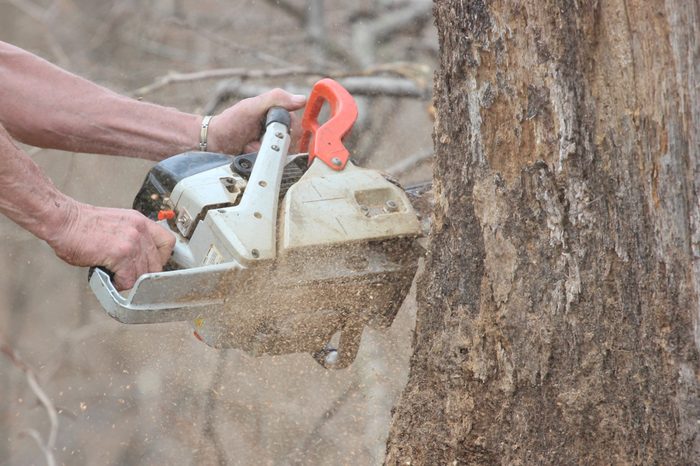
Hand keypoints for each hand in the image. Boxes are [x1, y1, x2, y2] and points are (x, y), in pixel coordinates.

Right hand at [47, 200, 175, 290]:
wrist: (63, 221)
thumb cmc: (83, 226)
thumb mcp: (118, 225)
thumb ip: (133, 239)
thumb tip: (140, 260)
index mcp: (141, 222)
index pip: (168, 243)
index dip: (160, 259)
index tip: (149, 266)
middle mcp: (140, 230)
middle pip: (157, 264)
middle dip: (142, 275)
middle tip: (127, 276)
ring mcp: (132, 242)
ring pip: (143, 275)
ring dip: (129, 281)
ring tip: (115, 276)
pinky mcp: (121, 254)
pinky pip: (129, 280)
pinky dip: (119, 284)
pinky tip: (109, 278)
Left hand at [207, 88, 305, 154]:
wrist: (213, 144)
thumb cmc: (230, 122)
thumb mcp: (251, 106)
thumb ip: (276, 99)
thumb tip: (302, 99)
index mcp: (278, 114)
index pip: (296, 126)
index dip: (285, 130)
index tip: (270, 130)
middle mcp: (278, 130)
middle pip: (290, 143)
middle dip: (273, 143)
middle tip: (256, 138)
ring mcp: (273, 146)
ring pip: (283, 156)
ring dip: (265, 153)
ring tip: (250, 147)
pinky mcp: (267, 160)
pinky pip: (274, 166)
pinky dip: (262, 161)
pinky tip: (250, 155)